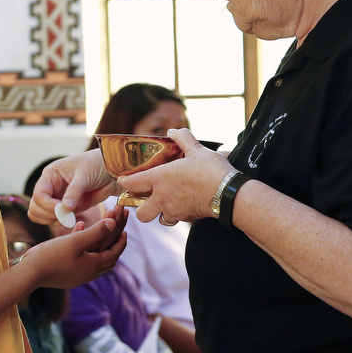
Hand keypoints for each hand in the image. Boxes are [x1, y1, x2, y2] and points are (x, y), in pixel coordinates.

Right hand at [23, 207, 128, 288]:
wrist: (30, 273)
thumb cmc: (52, 256)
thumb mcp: (75, 241)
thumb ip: (96, 232)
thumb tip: (113, 223)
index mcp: (93, 266)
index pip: (114, 253)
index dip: (121, 241)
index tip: (125, 230)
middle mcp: (88, 273)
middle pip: (107, 256)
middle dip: (113, 240)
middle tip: (117, 228)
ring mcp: (78, 274)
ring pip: (95, 257)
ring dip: (100, 242)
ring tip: (101, 228)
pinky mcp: (67, 273)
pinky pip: (81, 257)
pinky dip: (84, 244)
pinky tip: (79, 228)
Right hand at [28, 150, 117, 229]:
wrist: (113, 172)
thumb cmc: (98, 165)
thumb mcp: (85, 175)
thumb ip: (74, 192)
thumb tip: (64, 209)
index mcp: (51, 175)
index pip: (39, 195)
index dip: (47, 206)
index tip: (62, 210)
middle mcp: (51, 187)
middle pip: (35, 208)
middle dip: (48, 215)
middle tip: (65, 217)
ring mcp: (58, 199)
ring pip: (42, 216)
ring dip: (53, 221)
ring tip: (70, 219)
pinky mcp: (68, 209)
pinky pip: (56, 220)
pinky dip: (61, 223)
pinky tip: (74, 220)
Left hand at [117, 128, 236, 225]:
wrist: (229, 194)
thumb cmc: (211, 171)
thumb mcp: (197, 149)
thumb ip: (182, 139)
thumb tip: (173, 132)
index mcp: (160, 178)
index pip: (133, 183)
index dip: (125, 182)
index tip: (122, 180)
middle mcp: (162, 197)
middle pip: (140, 212)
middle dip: (139, 208)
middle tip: (146, 198)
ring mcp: (173, 211)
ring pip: (158, 219)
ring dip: (159, 213)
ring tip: (165, 203)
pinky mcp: (186, 219)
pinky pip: (175, 220)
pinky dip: (175, 215)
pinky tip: (182, 206)